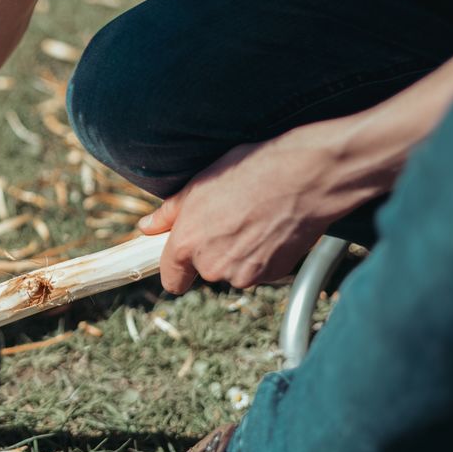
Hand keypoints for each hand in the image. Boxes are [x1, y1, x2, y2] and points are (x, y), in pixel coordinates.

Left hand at [138, 123, 361, 293]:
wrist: (306, 176)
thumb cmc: (251, 172)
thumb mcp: (199, 185)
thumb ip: (168, 214)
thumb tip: (146, 228)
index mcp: (188, 244)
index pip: (171, 279)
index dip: (177, 269)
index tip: (183, 258)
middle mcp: (212, 265)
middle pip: (205, 270)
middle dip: (213, 250)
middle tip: (230, 218)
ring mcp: (244, 274)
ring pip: (233, 270)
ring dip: (239, 253)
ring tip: (253, 218)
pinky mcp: (272, 275)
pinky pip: (259, 270)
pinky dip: (263, 255)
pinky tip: (271, 228)